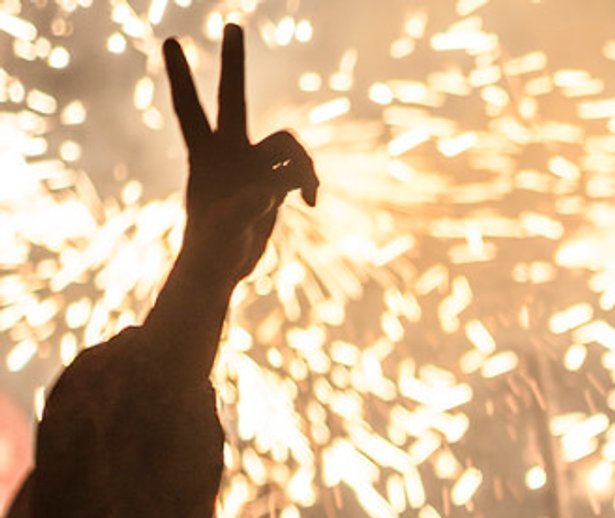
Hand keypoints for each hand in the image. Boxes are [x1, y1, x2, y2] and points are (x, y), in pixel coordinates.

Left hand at [163, 25, 317, 289]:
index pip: (191, 109)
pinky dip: (310, 184)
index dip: (184, 77)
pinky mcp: (274, 181)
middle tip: (233, 23)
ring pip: (288, 142)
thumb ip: (246, 208)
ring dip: (304, 165)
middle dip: (234, 62)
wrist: (223, 266)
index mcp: (205, 157)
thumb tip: (271, 191)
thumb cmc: (214, 251)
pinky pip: (302, 169)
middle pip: (234, 97)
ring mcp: (253, 163)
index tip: (171, 40)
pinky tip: (312, 205)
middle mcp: (228, 151)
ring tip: (310, 195)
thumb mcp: (226, 231)